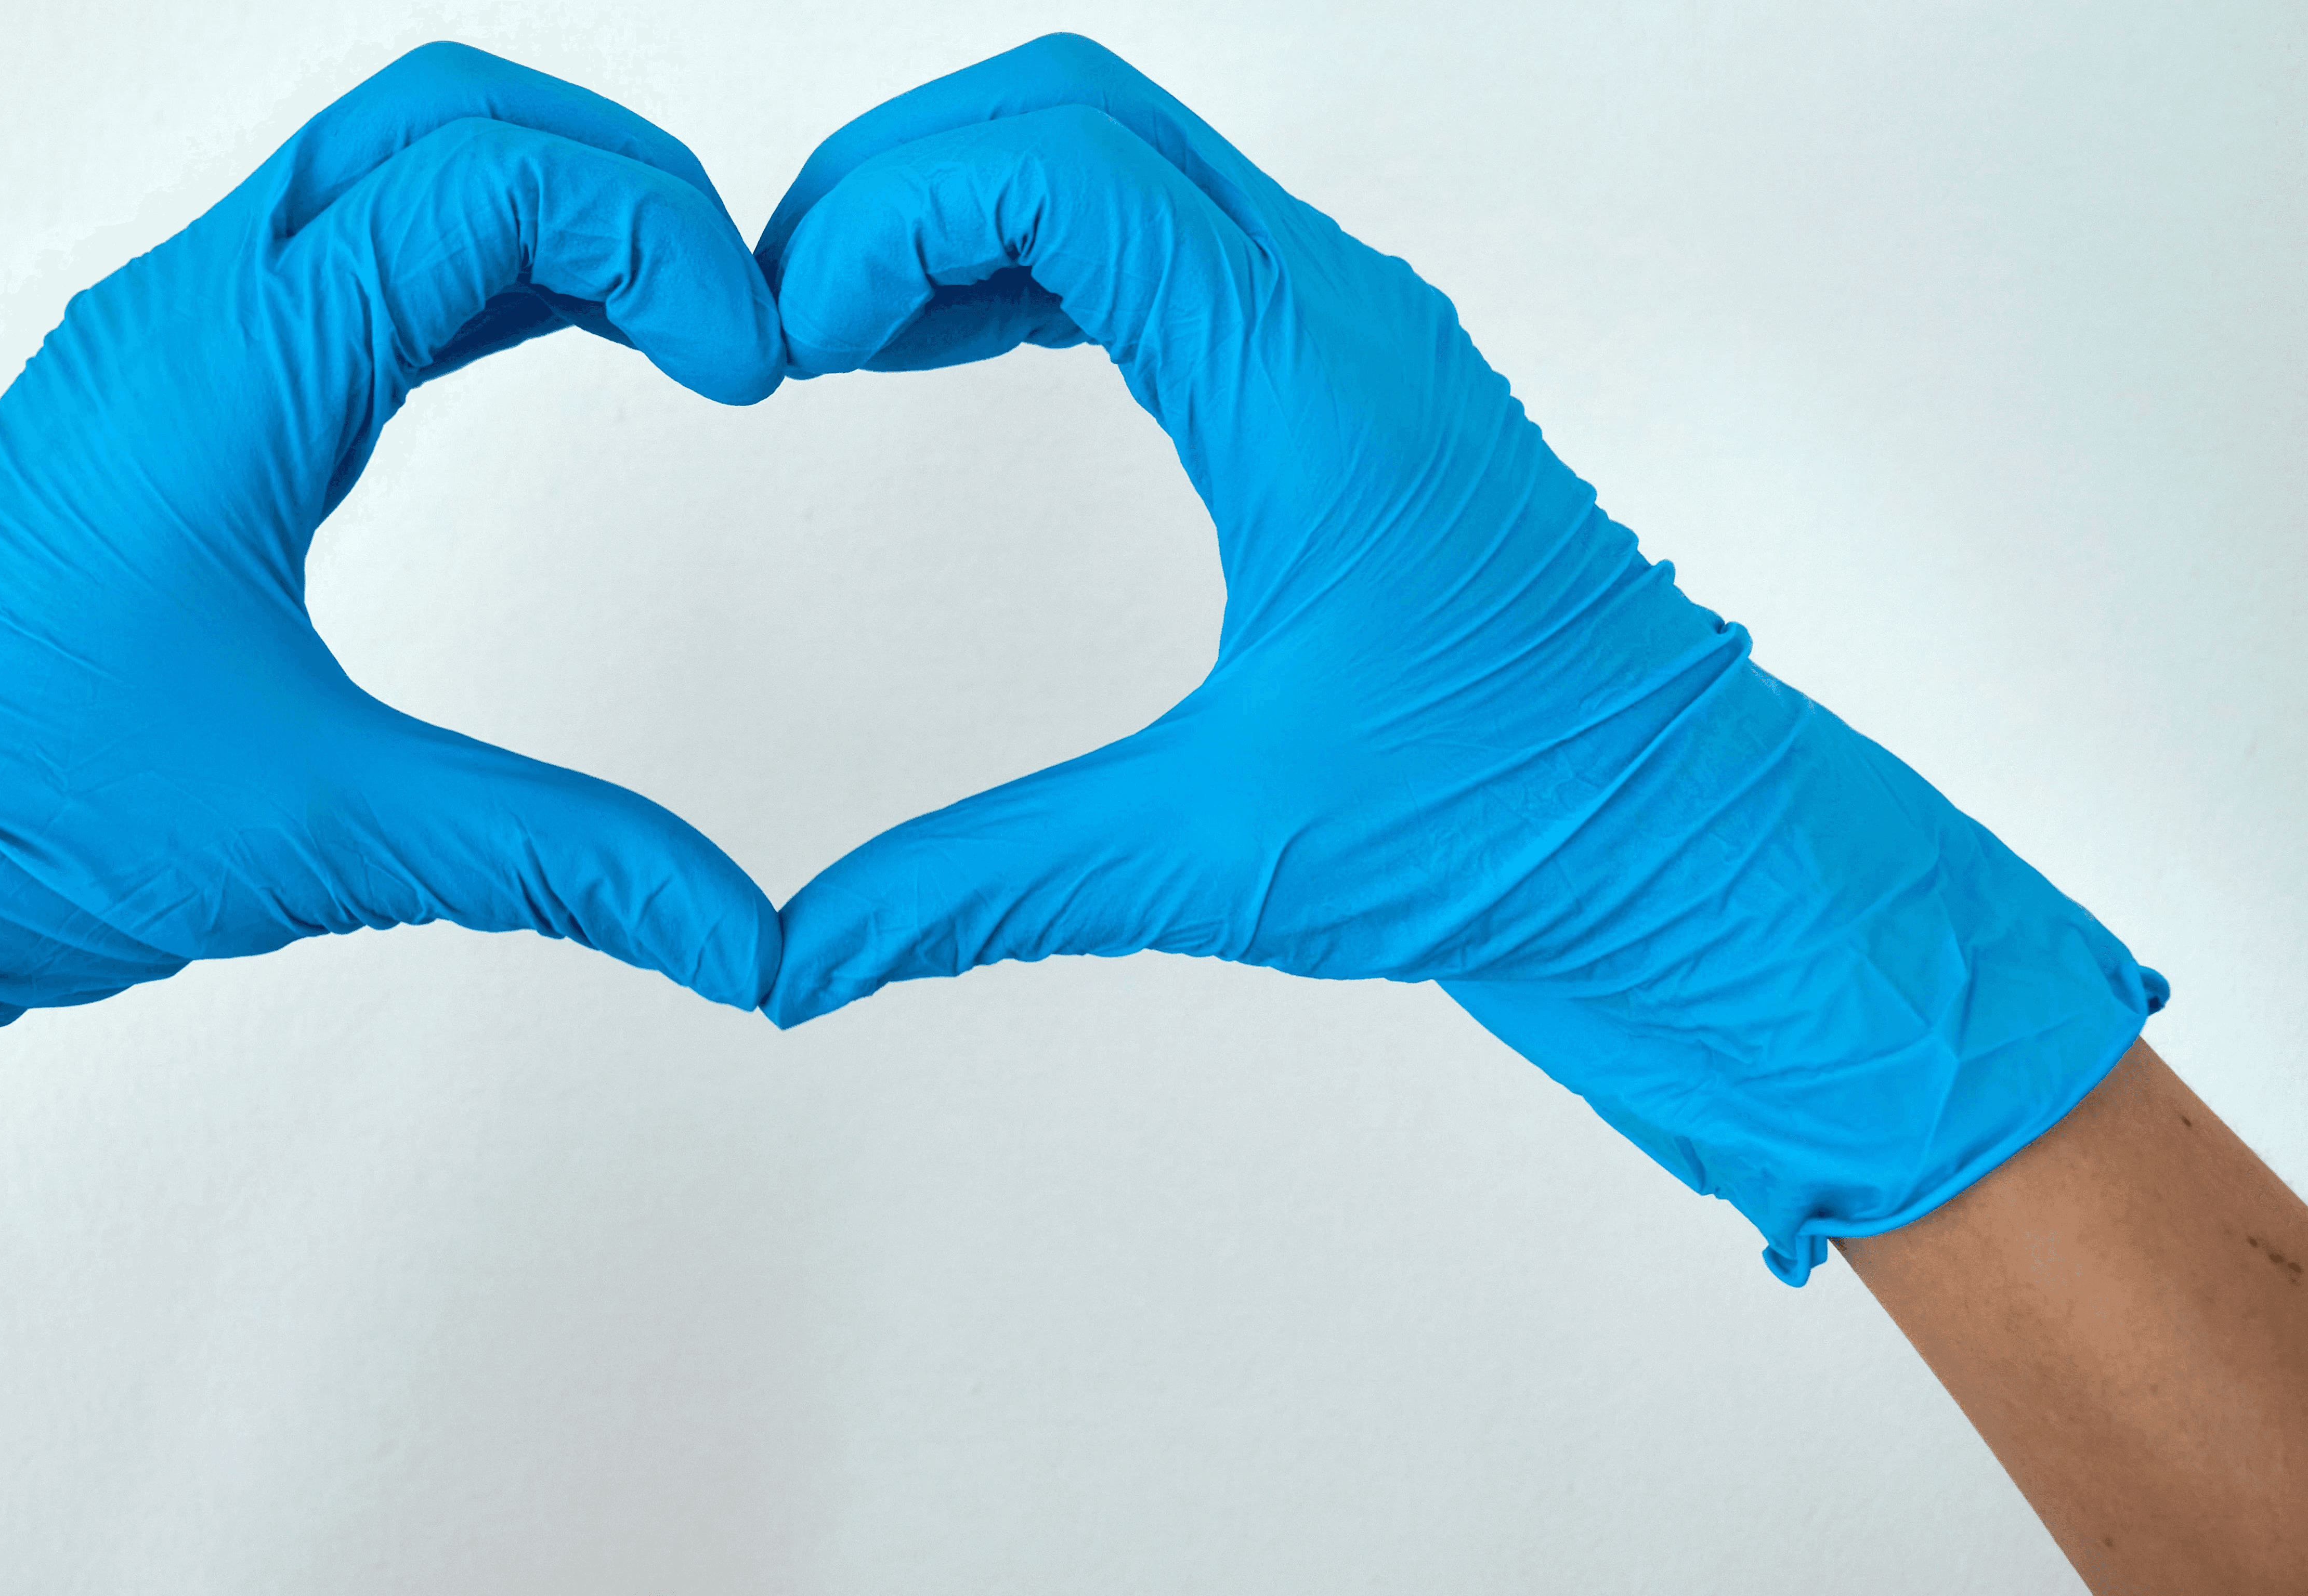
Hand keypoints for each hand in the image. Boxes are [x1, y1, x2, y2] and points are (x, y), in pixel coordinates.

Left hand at [0, 43, 785, 1318]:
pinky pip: (320, 261)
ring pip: (371, 172)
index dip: (660, 238)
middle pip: (436, 116)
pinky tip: (527, 343)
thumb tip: (741, 937)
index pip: (489, 181)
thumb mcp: (328, 833)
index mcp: (229, 364)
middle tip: (729, 298)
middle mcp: (181, 313)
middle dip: (612, 173)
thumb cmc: (4, 818)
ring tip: (664, 317)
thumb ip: (562, 862)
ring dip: (530, 209)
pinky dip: (450, 267)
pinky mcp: (140, 405)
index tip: (749, 365)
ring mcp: (151, 346)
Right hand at [754, 35, 2162, 1280]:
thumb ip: (979, 888)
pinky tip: (947, 349)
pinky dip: (1034, 254)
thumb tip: (798, 959)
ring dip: (962, 206)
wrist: (1695, 850)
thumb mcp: (1216, 856)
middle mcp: (1337, 315)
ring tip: (835, 328)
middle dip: (900, 178)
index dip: (887, 215)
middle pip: (1075, 110)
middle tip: (783, 311)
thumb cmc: (1518, 828)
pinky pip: (1166, 233)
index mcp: (1308, 386)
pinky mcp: (1348, 373)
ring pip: (1122, 152)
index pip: (1063, 168)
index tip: (789, 337)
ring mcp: (1351, 329)